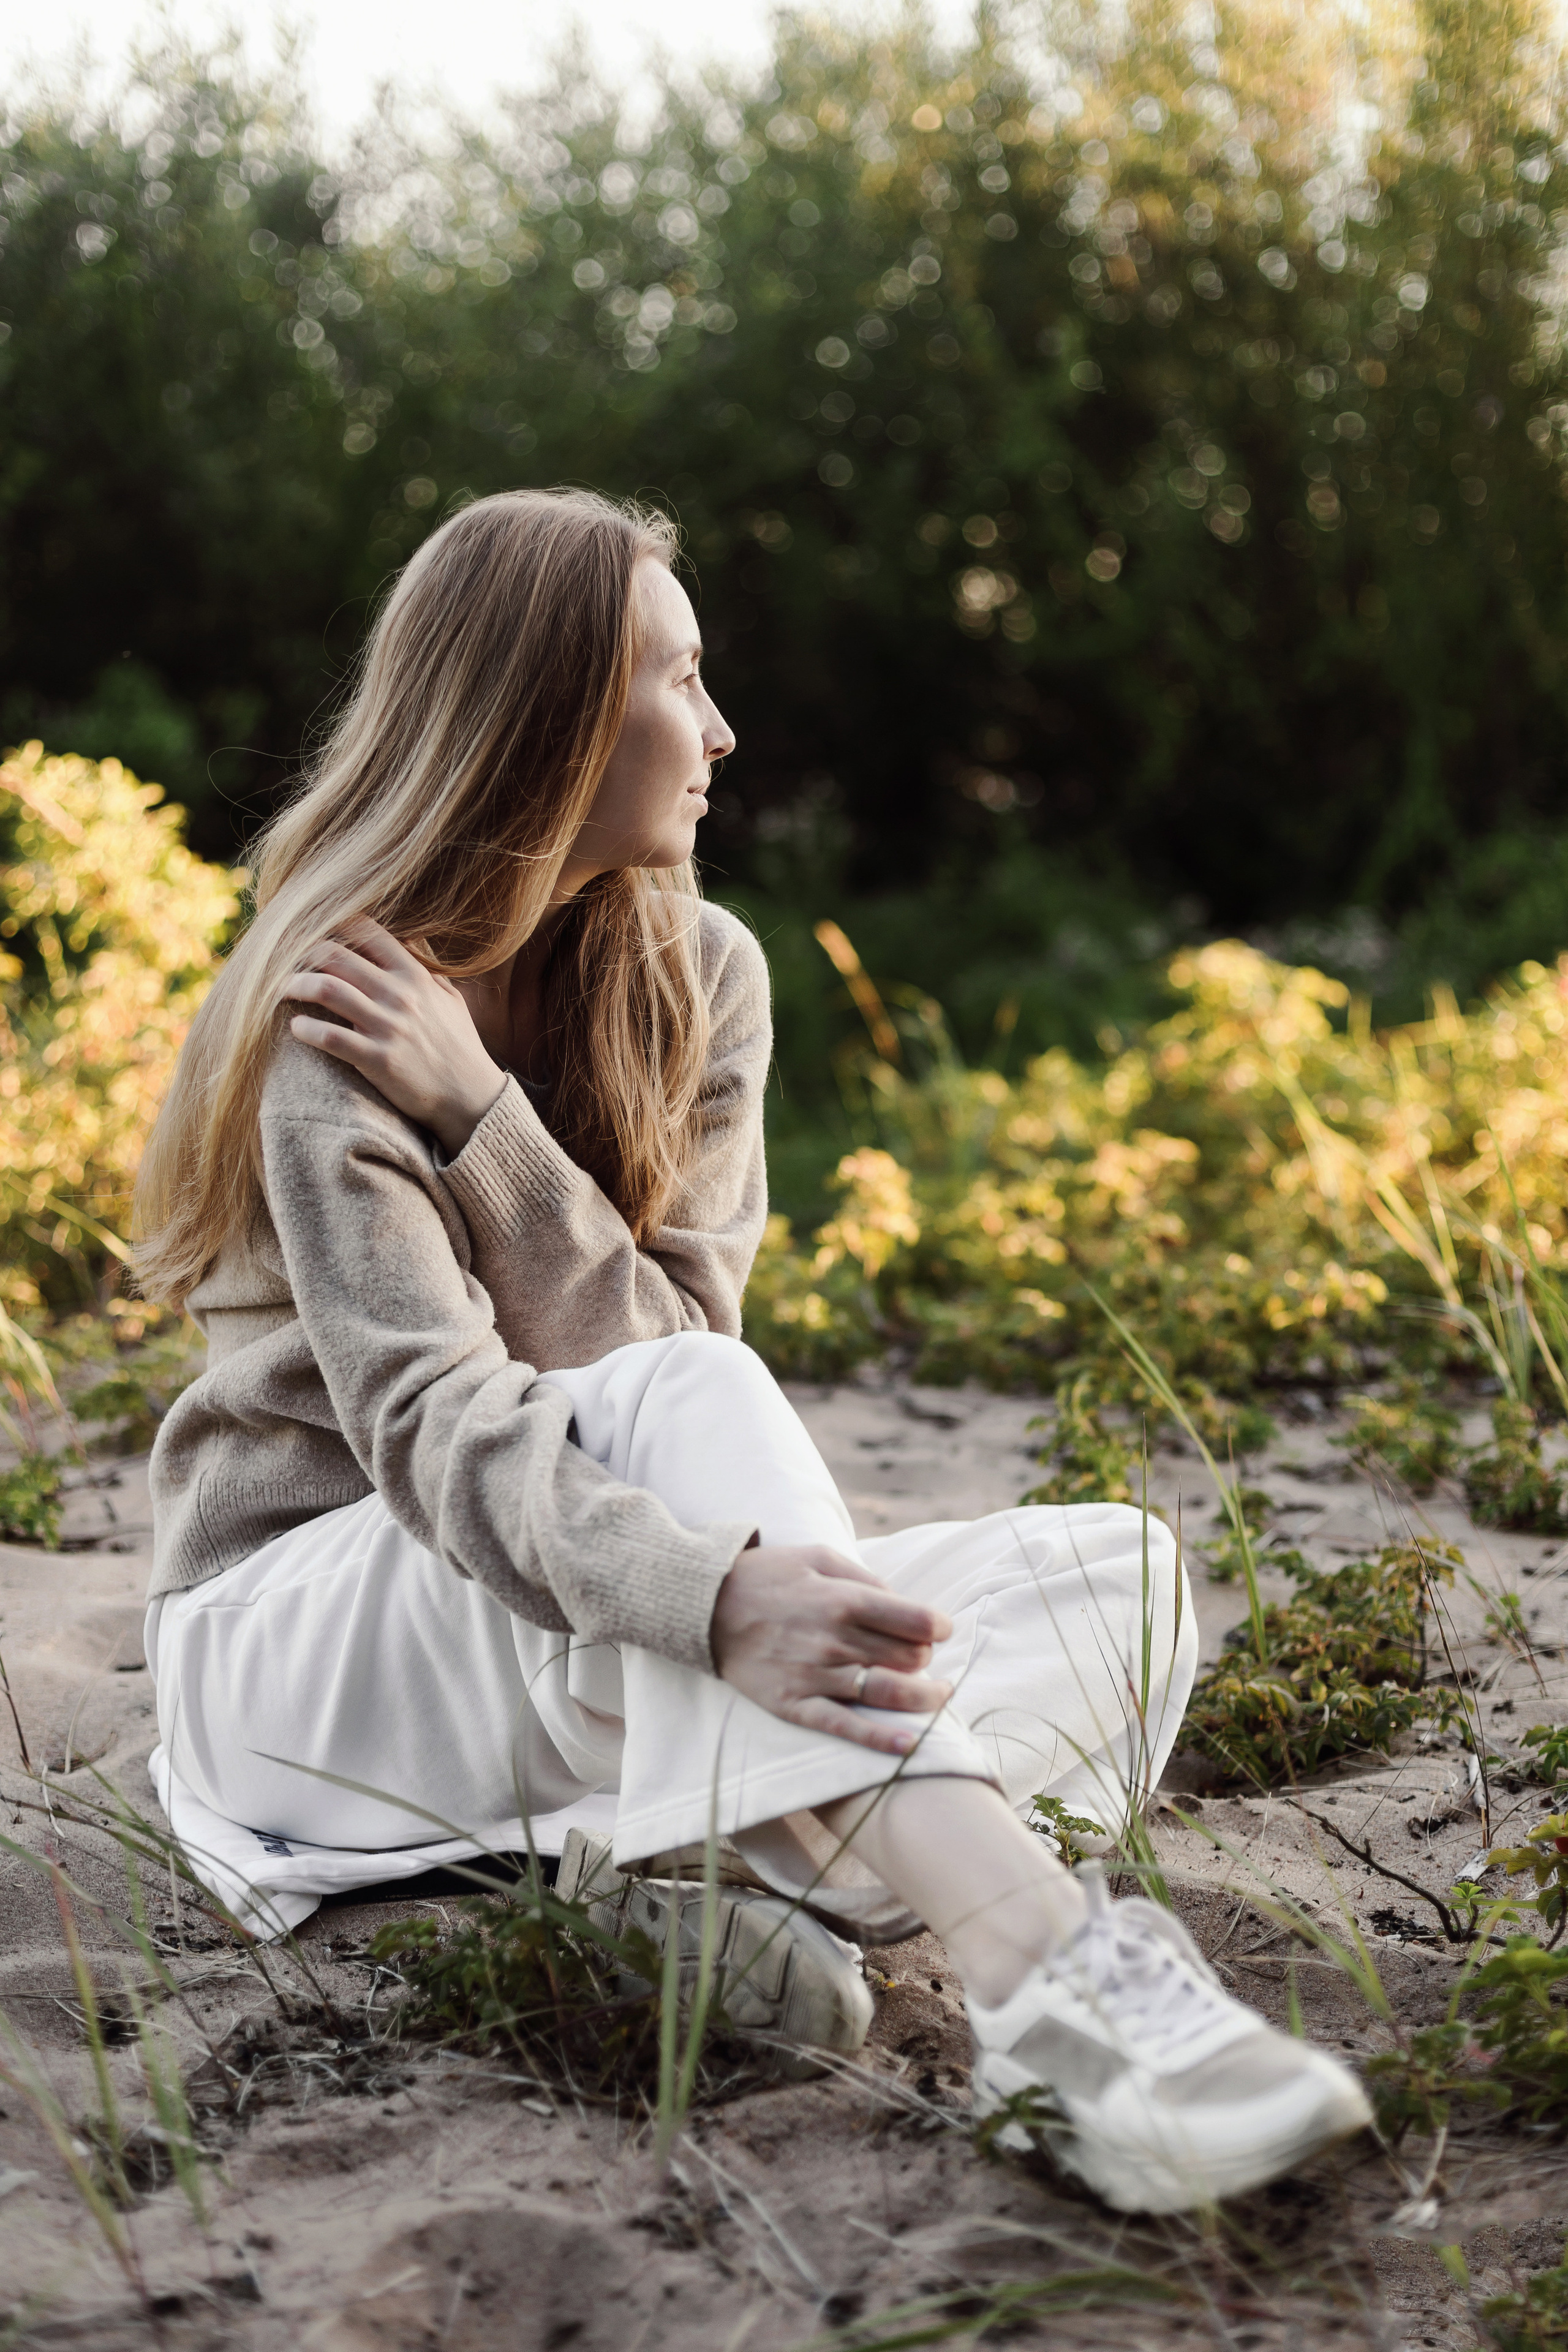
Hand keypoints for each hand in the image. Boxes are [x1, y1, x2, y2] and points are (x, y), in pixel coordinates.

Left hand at [286, 920, 506, 1156]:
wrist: (470, 1098)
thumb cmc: (458, 1047)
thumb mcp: (449, 998)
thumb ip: (424, 969)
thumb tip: (405, 941)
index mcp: (415, 976)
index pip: (368, 932)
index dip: (333, 924)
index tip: (312, 929)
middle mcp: (400, 995)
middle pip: (336, 955)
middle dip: (302, 952)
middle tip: (282, 959)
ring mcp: (388, 1027)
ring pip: (327, 989)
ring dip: (295, 984)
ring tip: (280, 989)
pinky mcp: (377, 1060)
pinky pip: (330, 1037)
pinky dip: (306, 1029)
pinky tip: (297, 1027)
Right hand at [710, 1544, 953, 1755]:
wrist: (705, 1606)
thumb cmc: (768, 1576)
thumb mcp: (818, 1557)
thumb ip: (864, 1579)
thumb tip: (902, 1604)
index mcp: (843, 1599)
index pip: (915, 1620)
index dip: (938, 1626)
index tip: (939, 1628)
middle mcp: (834, 1640)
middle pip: (907, 1658)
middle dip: (925, 1657)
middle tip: (920, 1655)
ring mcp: (814, 1675)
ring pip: (886, 1693)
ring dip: (924, 1698)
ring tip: (939, 1696)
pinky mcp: (794, 1704)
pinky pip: (844, 1728)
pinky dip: (879, 1739)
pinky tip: (908, 1745)